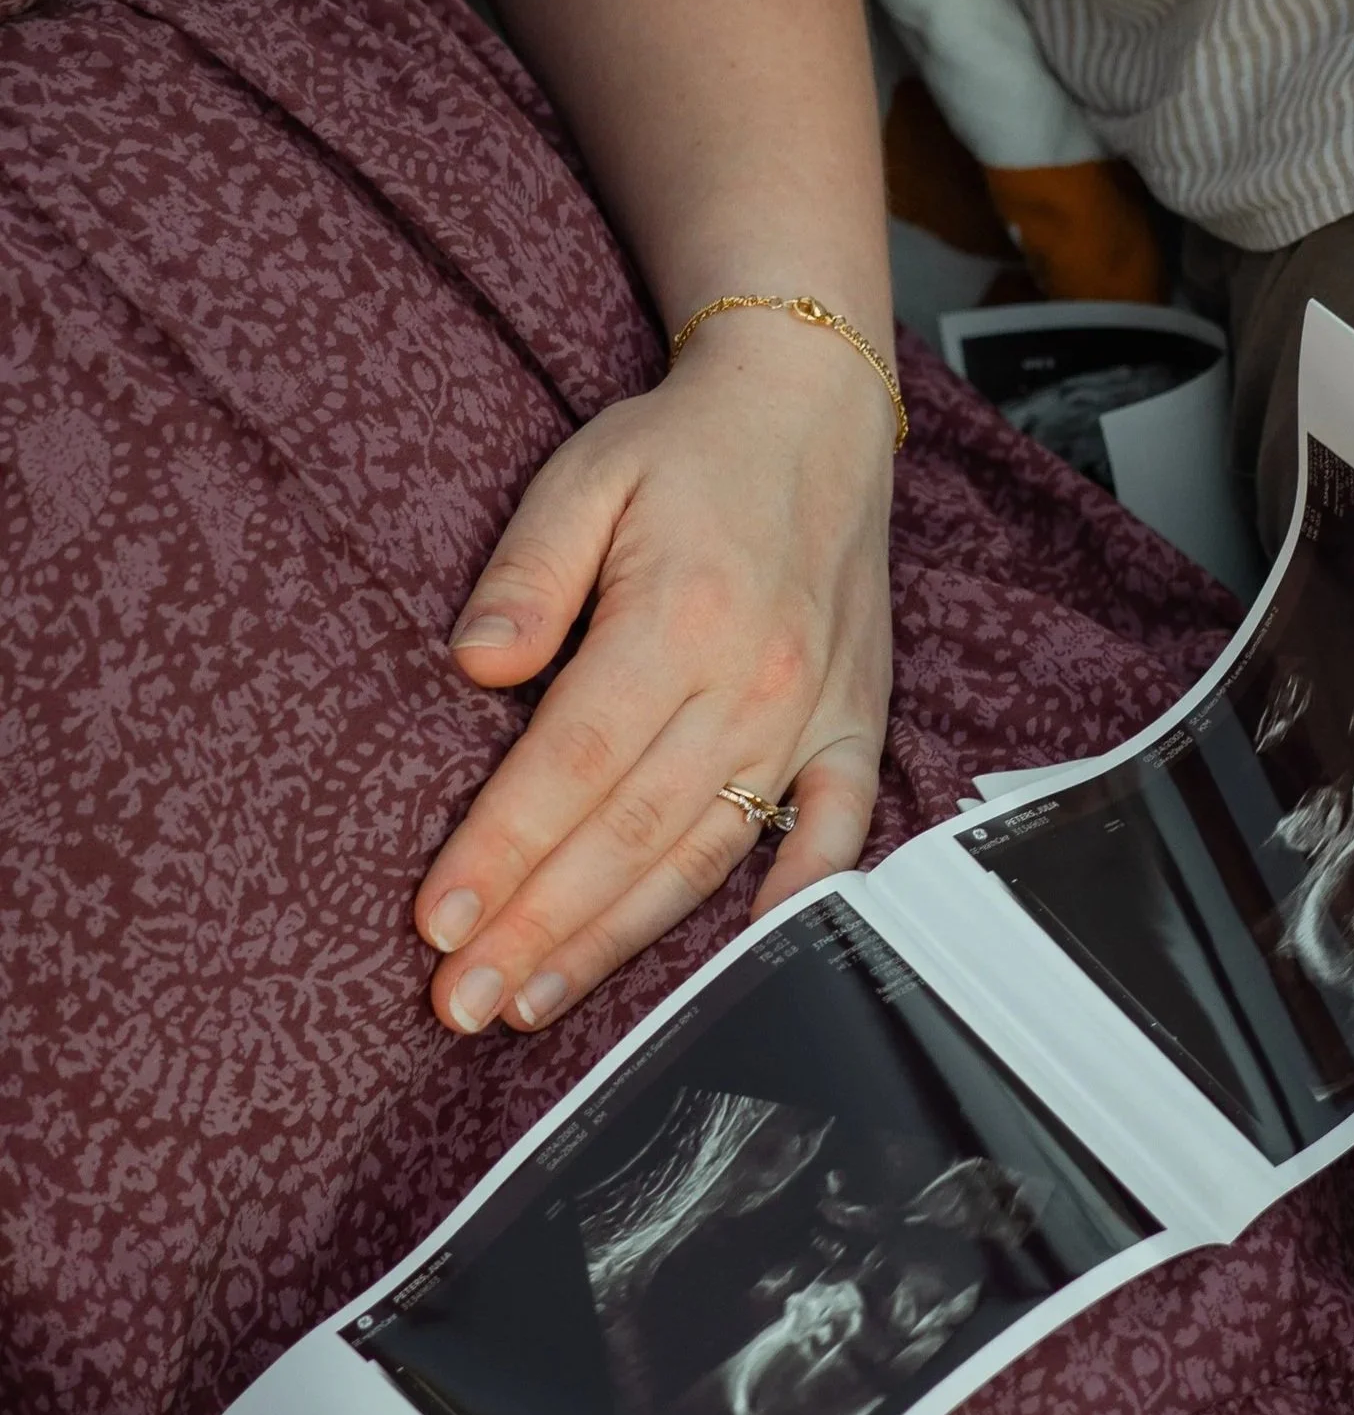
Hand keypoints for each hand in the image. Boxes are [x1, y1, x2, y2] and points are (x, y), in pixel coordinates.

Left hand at [415, 312, 894, 1033]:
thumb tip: (474, 664)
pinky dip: (799, 896)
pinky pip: (836, 828)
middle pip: (629, 833)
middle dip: (539, 928)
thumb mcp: (586, 475)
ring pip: (707, 852)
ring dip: (622, 938)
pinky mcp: (854, 724)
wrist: (813, 410)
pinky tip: (741, 953)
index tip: (438, 924)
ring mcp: (811, 712)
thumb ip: (528, 572)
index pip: (572, 762)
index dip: (501, 850)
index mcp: (682, 618)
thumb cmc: (689, 447)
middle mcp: (754, 681)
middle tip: (464, 1004)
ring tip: (539, 1002)